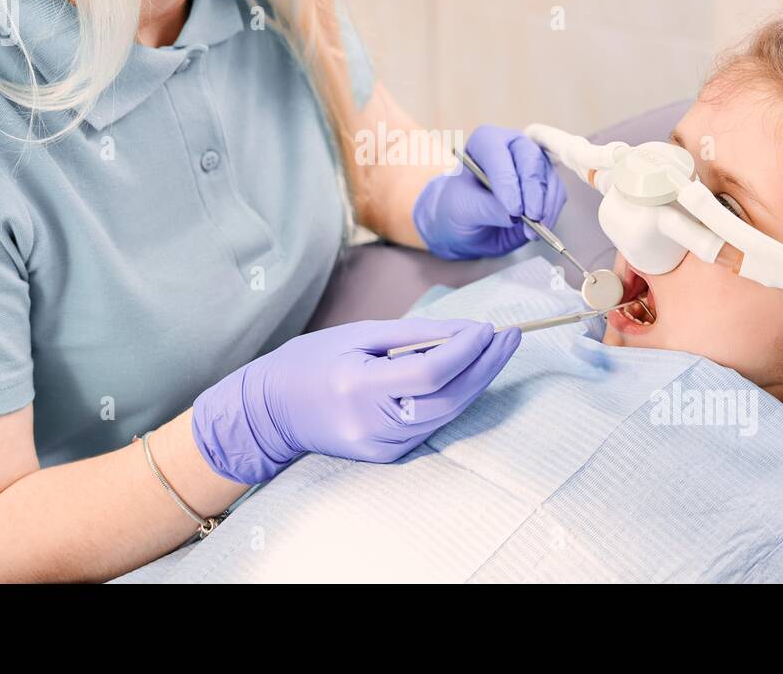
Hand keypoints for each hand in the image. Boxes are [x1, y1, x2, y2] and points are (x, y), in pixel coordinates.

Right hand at [192, 319, 520, 483]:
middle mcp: (373, 424)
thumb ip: (414, 335)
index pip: (431, 372)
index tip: (487, 326)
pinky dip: (455, 398)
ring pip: (447, 415)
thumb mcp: (358, 335)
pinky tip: (470, 373)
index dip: (465, 351)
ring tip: (499, 351)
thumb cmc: (312, 362)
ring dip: (478, 382)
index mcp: (359, 386)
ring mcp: (381, 447)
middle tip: (511, 337)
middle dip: (486, 366)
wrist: (271, 411)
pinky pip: (432, 424)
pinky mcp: (387, 456)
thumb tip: (465, 333)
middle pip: (448, 399)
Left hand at [413, 125, 567, 259]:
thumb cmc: (460, 207)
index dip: (507, 180)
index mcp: (486, 141)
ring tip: (534, 228)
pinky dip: (551, 213)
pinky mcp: (546, 185)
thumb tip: (514, 215)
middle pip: (531, 158)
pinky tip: (540, 228)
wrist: (469, 224)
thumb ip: (485, 208)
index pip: (498, 152)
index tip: (512, 208)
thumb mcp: (462, 209)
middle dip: (533, 190)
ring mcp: (533, 164)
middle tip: (531, 216)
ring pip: (549, 177)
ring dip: (545, 204)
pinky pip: (557, 194)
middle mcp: (513, 146)